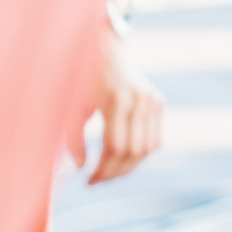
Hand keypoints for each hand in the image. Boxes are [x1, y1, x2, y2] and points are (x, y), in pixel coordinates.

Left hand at [70, 27, 162, 184]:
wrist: (105, 49)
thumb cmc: (81, 78)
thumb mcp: (72, 107)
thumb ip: (74, 139)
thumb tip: (81, 169)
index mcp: (117, 98)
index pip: (115, 147)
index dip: (102, 170)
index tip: (89, 182)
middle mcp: (140, 99)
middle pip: (134, 151)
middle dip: (115, 172)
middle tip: (98, 181)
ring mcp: (153, 100)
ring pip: (148, 148)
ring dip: (130, 166)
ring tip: (110, 173)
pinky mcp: (159, 102)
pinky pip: (155, 138)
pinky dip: (142, 153)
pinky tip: (123, 158)